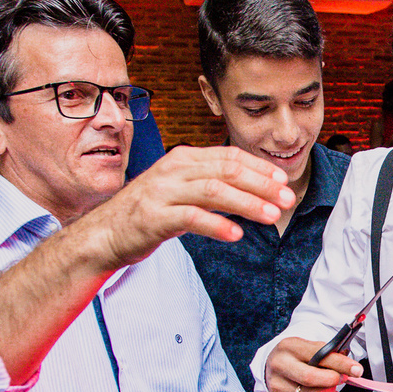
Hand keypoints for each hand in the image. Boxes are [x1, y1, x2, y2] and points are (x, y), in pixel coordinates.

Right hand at [86, 145, 295, 268]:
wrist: (104, 233)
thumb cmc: (148, 212)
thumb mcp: (181, 190)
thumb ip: (210, 184)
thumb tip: (252, 189)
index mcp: (184, 158)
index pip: (229, 156)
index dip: (259, 168)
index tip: (283, 181)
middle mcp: (174, 170)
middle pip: (227, 171)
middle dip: (262, 185)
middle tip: (288, 199)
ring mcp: (163, 192)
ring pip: (214, 191)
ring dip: (247, 203)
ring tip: (272, 216)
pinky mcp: (153, 217)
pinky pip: (191, 218)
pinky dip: (217, 225)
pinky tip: (236, 235)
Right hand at [264, 337, 362, 391]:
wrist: (275, 364)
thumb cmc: (297, 355)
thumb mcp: (310, 347)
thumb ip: (329, 355)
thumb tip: (352, 368)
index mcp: (289, 347)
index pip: (318, 356)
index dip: (340, 364)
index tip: (357, 369)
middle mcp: (280, 366)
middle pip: (310, 378)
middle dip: (333, 380)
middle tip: (343, 378)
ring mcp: (277, 385)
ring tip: (334, 387)